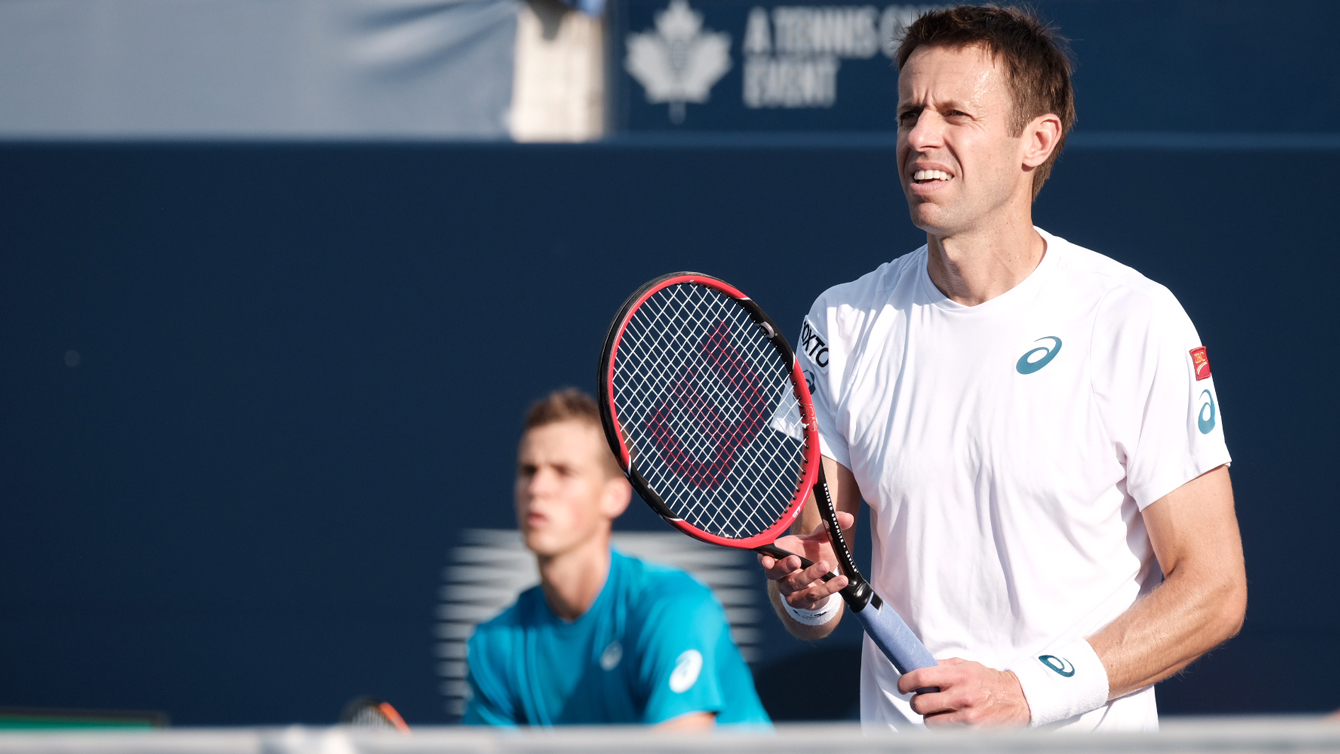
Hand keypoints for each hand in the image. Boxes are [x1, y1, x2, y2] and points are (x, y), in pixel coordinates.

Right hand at [757, 511, 853, 609]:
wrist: (822, 580)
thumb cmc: (813, 554)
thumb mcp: (821, 540)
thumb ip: (830, 528)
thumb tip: (848, 517)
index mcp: (779, 555)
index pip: (765, 557)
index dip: (764, 559)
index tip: (768, 559)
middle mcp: (780, 575)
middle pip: (775, 573)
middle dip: (785, 566)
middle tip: (797, 560)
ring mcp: (789, 590)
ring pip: (795, 585)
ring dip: (810, 575)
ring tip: (825, 566)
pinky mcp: (802, 602)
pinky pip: (812, 596)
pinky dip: (827, 588)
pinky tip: (840, 580)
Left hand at [898, 658, 1030, 727]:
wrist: (1017, 699)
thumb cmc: (987, 680)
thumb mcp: (966, 665)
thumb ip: (941, 666)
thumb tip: (914, 666)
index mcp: (959, 674)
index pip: (920, 677)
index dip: (904, 682)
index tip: (902, 686)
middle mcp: (962, 695)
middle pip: (920, 704)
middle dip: (916, 702)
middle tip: (921, 700)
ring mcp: (967, 716)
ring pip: (929, 722)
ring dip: (929, 717)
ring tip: (939, 710)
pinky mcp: (972, 732)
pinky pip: (943, 732)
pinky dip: (942, 727)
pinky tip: (950, 719)